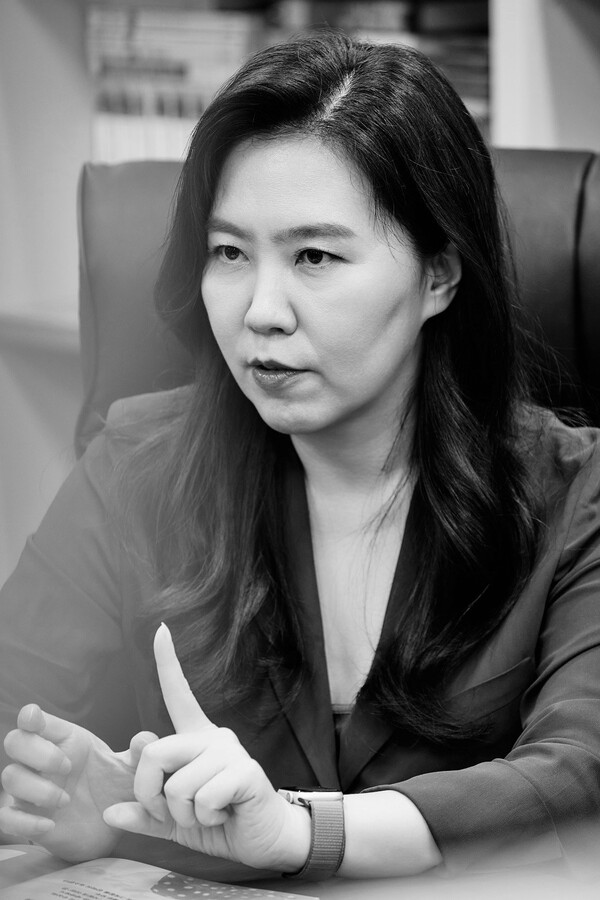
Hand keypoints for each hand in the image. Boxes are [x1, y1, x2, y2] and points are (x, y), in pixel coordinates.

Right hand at [0, 704, 155, 860]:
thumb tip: (145, 739)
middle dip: (36, 752)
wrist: (110, 828)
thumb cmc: (115, 789)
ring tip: (66, 801)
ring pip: (10, 777)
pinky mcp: (26, 819)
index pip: (36, 719)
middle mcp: (42, 761)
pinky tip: (49, 826)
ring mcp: (31, 790)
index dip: (30, 716)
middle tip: (67, 768)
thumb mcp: (132, 771)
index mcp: (65, 740)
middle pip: (15, 741)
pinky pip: (5, 817)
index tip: (35, 719)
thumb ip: (139, 753)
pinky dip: (24, 822)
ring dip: (35, 789)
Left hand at [103, 623, 310, 872]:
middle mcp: (213, 737)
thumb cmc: (219, 823)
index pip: (179, 695)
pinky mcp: (245, 771)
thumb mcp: (174, 822)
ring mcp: (230, 751)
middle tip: (170, 814)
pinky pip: (202, 798)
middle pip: (153, 753)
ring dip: (183, 816)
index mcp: (195, 740)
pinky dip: (205, 819)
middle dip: (149, 795)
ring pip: (176, 786)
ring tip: (208, 815)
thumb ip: (145, 815)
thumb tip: (110, 812)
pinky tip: (224, 815)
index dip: (167, 663)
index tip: (160, 630)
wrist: (263, 841)